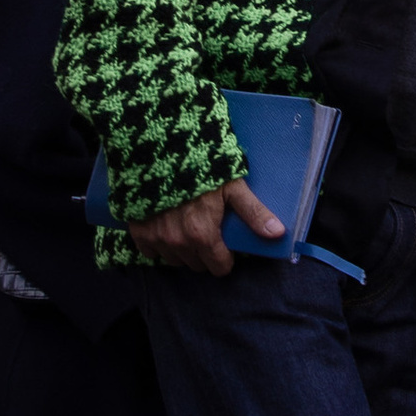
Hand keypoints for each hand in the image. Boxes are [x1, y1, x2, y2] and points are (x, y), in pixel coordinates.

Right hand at [128, 179, 283, 275]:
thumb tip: (278, 234)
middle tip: (207, 230)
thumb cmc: (200, 164)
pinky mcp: (138, 231)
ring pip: (175, 260)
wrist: (158, 148)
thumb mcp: (232, 185)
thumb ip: (253, 213)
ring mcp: (156, 238)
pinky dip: (159, 244)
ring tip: (187, 226)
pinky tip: (166, 225)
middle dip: (205, 253)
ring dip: (183, 250)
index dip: (225, 258)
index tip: (225, 244)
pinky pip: (150, 252)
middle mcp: (178, 243)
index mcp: (203, 235)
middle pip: (197, 265)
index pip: (218, 268)